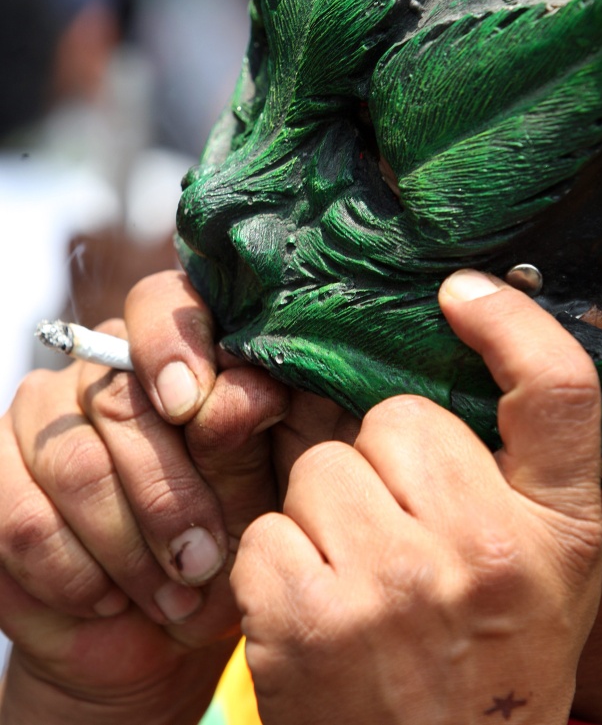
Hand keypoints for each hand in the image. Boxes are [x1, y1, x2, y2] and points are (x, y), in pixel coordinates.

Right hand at [0, 271, 288, 724]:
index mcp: (174, 348)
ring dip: (127, 548)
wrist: (154, 624)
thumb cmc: (219, 541)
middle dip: (166, 494)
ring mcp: (38, 415)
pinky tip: (110, 599)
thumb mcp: (251, 494)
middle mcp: (101, 367)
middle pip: (116, 399)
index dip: (174, 347)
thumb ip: (244, 437)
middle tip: (202, 561)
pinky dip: (75, 574)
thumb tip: (247, 389)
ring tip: (170, 595)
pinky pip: (22, 520)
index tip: (191, 406)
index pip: (159, 304)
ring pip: (72, 465)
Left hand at [231, 270, 601, 724]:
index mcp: (555, 531)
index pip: (557, 389)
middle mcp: (481, 550)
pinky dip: (278, 563)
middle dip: (382, 463)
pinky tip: (314, 611)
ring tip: (357, 579)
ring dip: (325, 512)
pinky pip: (266, 530)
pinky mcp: (304, 620)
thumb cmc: (488, 660)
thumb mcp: (542, 566)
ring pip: (318, 469)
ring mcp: (388, 586)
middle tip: (399, 534)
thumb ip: (516, 470)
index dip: (511, 323)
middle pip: (390, 420)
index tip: (461, 293)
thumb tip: (464, 342)